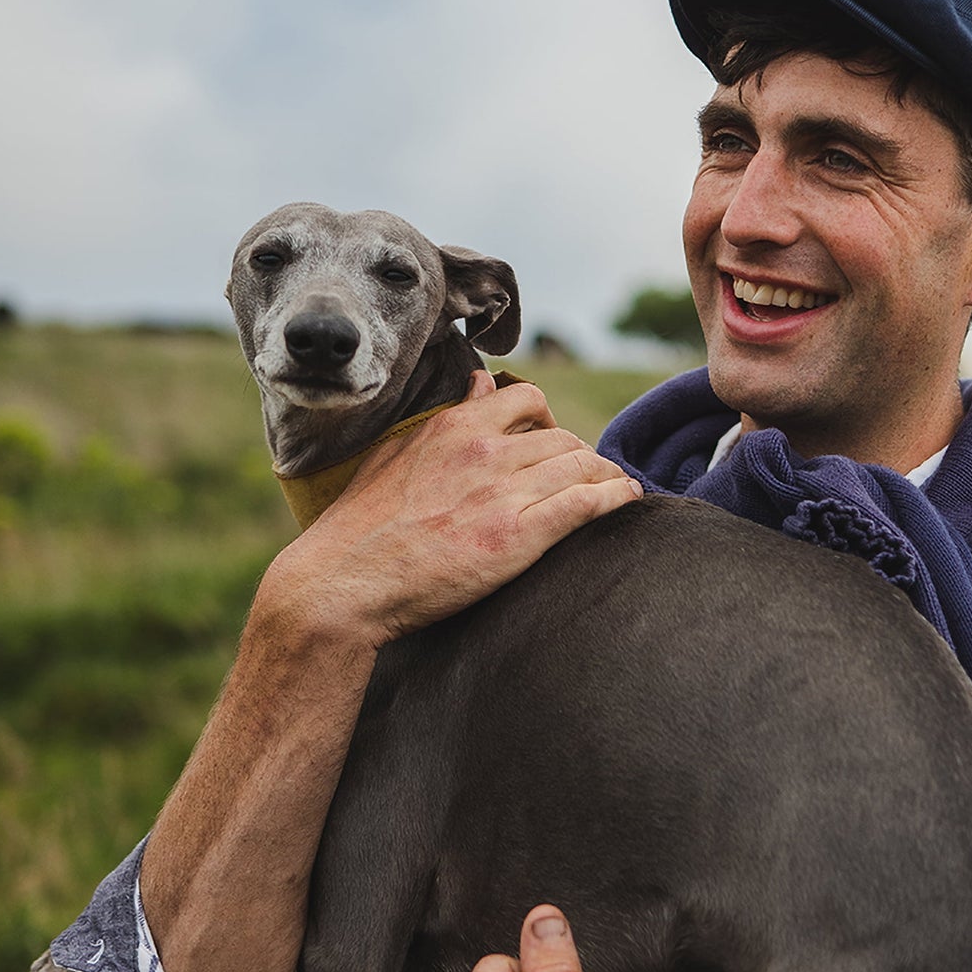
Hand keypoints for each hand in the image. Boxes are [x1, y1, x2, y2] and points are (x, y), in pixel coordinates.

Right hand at [265, 370, 641, 646]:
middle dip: (580, 455)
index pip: (526, 399)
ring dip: (606, 476)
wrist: (344, 584)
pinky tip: (627, 501)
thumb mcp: (397, 453)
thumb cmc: (361, 527)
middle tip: (585, 478)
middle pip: (563, 436)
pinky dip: (616, 498)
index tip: (550, 442)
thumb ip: (445, 419)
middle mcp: (484, 451)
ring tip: (615, 489)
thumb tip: (482, 386)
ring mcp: (503, 492)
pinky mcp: (519, 536)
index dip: (547, 419)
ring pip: (583, 465)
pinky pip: (588, 503)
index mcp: (455, 428)